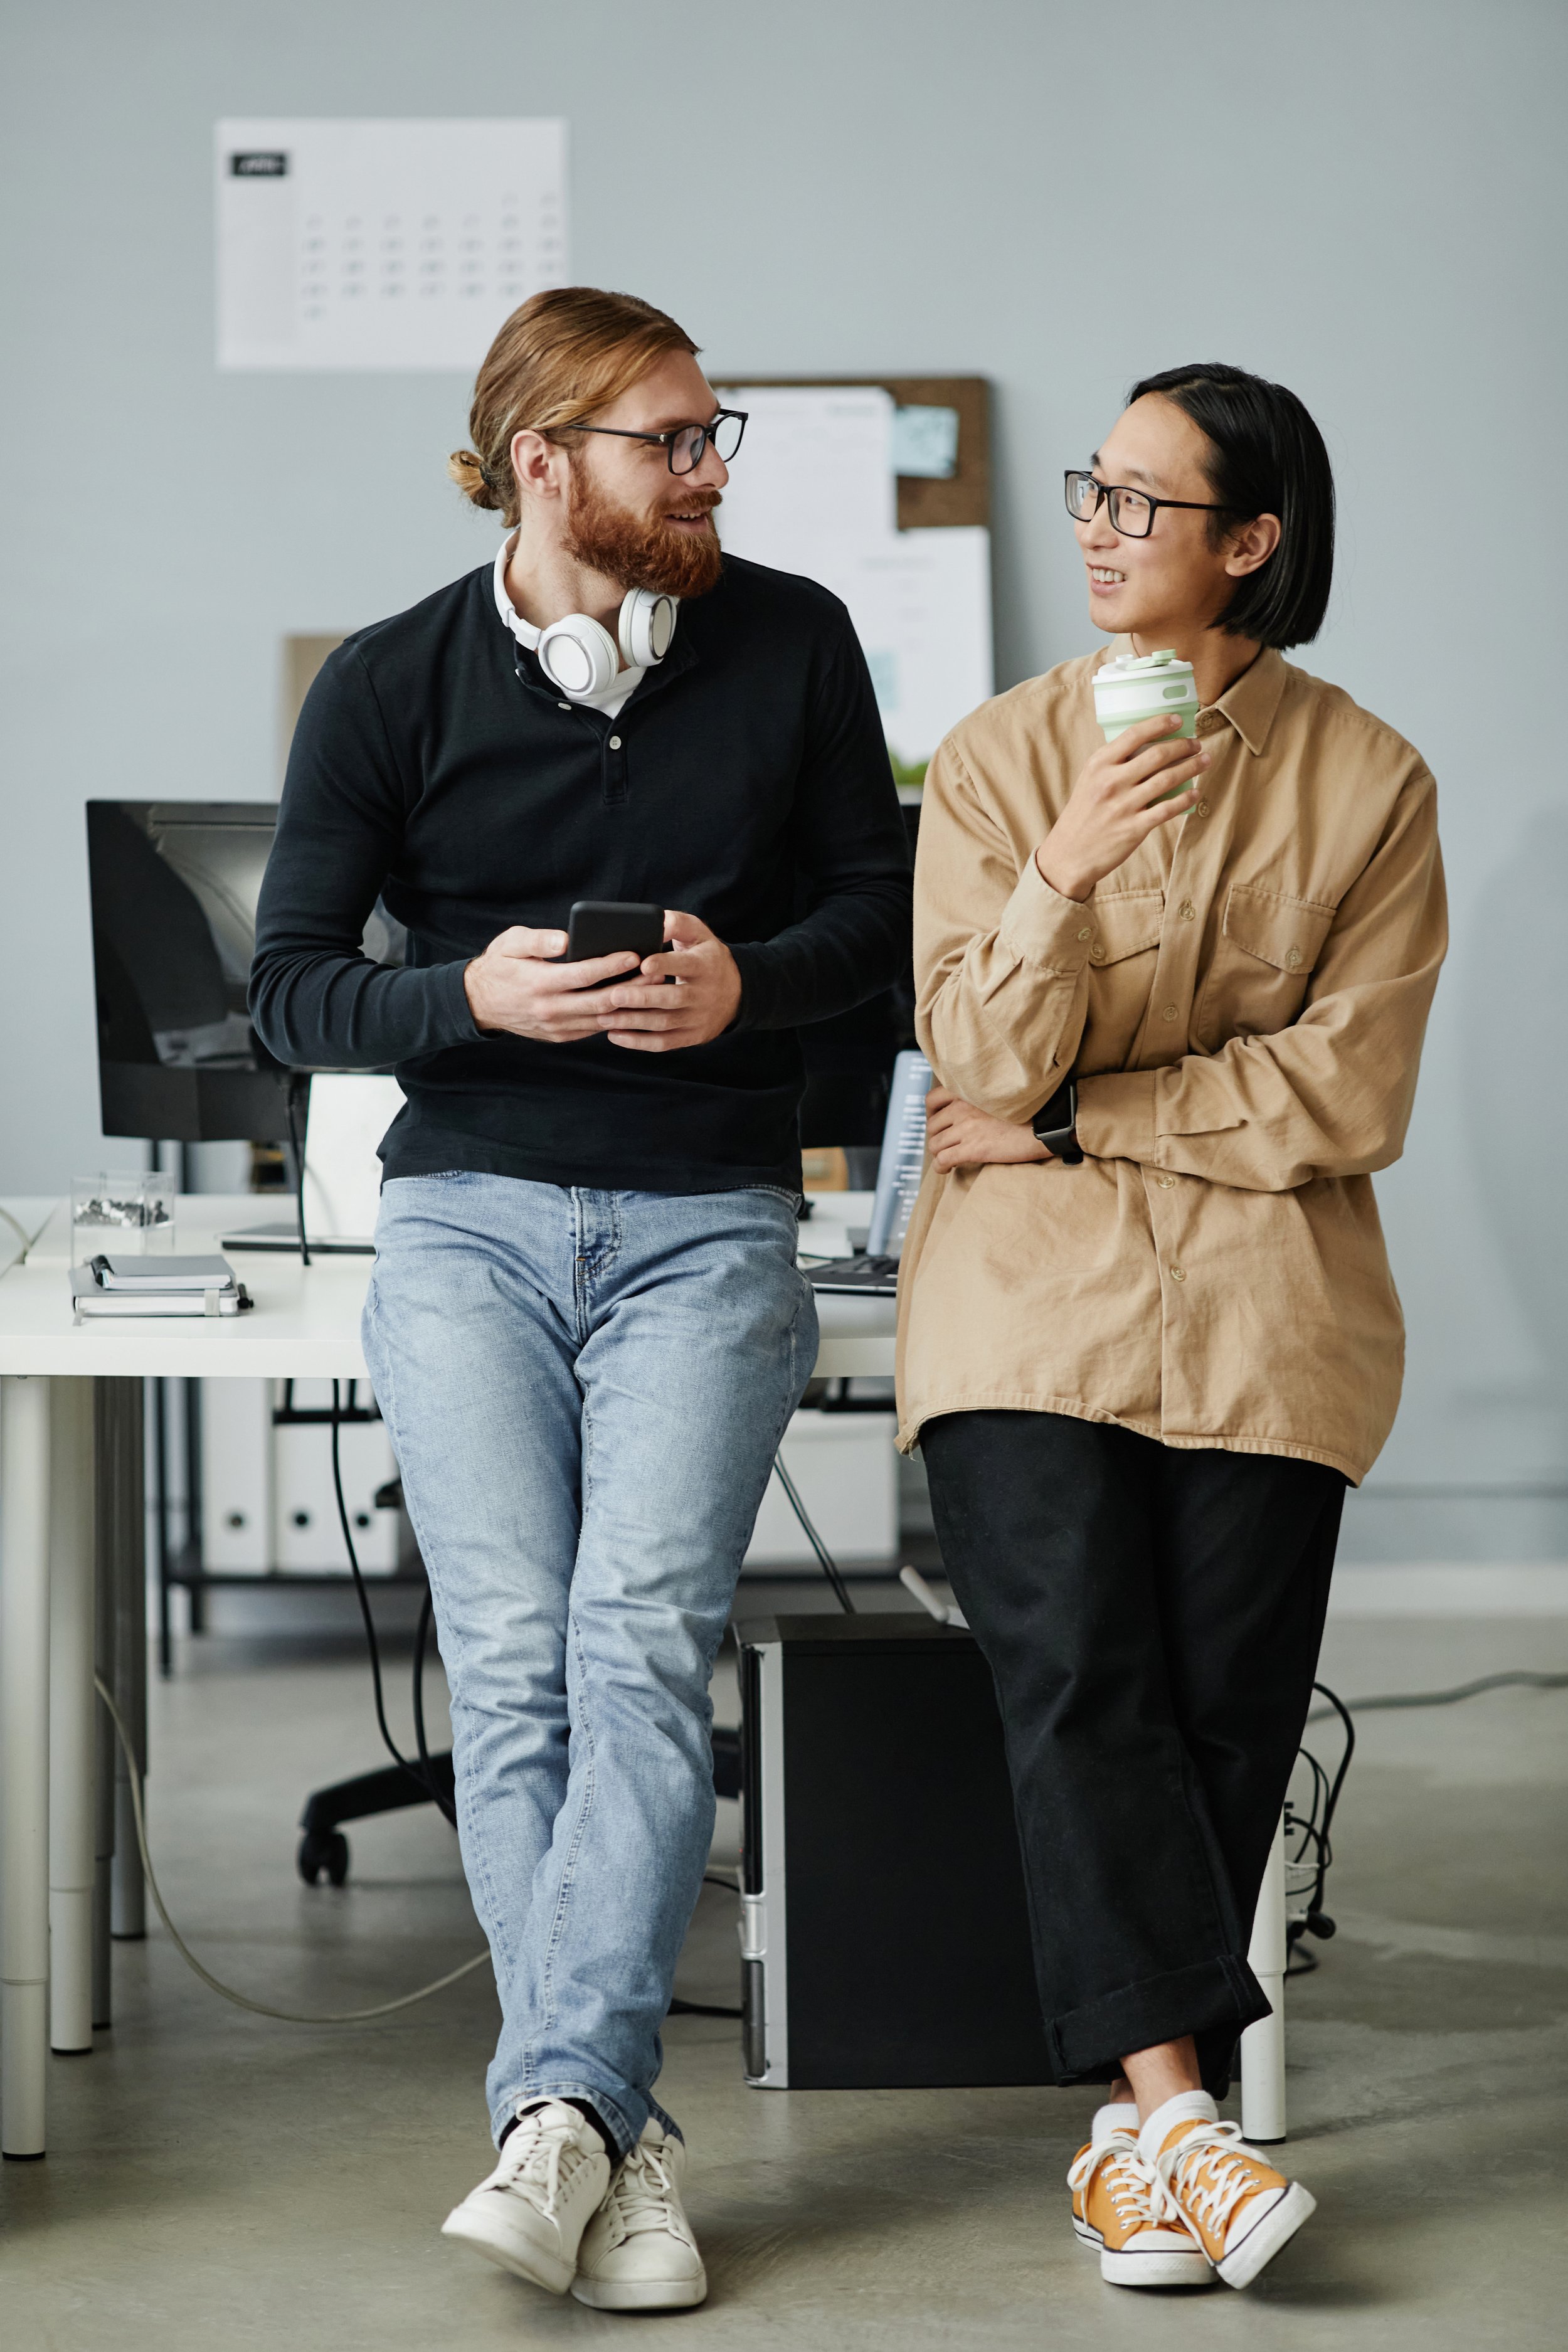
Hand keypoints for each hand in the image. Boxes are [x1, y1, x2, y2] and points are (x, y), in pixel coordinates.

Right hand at [463, 926, 644, 1042]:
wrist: (478, 1003)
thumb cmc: (499, 966)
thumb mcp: (510, 944)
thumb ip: (538, 941)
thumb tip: (565, 940)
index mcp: (540, 983)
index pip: (584, 975)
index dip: (611, 965)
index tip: (634, 955)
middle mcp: (550, 1009)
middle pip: (601, 1001)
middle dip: (632, 988)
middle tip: (657, 973)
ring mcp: (556, 1026)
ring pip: (602, 1020)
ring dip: (629, 1006)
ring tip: (652, 989)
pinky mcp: (560, 1036)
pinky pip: (594, 1029)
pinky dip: (614, 1018)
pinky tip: (632, 1004)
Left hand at [595, 909, 741, 1052]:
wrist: (737, 993)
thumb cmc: (707, 957)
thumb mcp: (699, 934)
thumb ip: (677, 923)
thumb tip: (657, 920)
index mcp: (705, 965)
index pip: (685, 964)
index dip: (664, 964)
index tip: (642, 963)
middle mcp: (704, 994)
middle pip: (672, 998)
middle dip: (642, 999)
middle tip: (613, 995)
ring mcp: (698, 1018)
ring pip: (664, 1023)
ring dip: (633, 1022)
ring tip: (604, 1017)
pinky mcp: (691, 1037)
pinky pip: (664, 1043)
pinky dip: (638, 1042)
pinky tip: (615, 1036)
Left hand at [926, 1088, 1049, 1171]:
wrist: (1047, 1124)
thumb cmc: (1030, 1111)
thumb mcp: (998, 1095)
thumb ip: (978, 1099)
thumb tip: (966, 1112)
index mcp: (968, 1091)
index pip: (932, 1099)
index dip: (931, 1114)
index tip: (938, 1123)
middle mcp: (962, 1107)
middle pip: (932, 1126)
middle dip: (936, 1137)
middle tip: (947, 1145)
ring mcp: (966, 1128)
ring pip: (935, 1144)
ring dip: (939, 1154)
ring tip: (948, 1159)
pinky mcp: (972, 1148)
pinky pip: (942, 1160)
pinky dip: (940, 1167)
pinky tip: (947, 1170)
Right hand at [1036, 715, 1210, 901]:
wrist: (1068, 854)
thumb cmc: (1082, 814)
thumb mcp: (1089, 780)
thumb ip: (1112, 763)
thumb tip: (1146, 745)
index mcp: (1099, 765)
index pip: (1134, 734)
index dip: (1160, 724)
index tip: (1179, 720)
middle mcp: (1111, 781)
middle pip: (1157, 754)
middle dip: (1183, 745)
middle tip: (1196, 743)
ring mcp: (1124, 805)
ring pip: (1167, 778)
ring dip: (1191, 766)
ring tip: (1204, 760)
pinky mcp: (1134, 828)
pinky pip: (1168, 809)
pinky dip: (1185, 799)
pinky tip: (1195, 793)